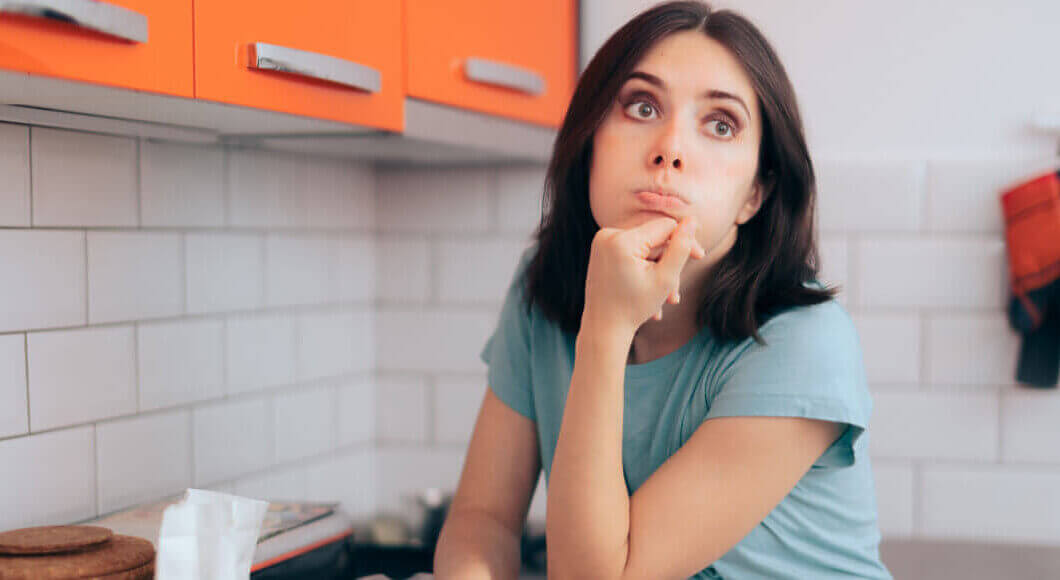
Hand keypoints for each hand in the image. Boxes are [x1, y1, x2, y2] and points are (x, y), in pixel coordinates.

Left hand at [582, 216, 705, 336]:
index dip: (684, 240)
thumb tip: (692, 220)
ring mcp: (601, 241)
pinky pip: (631, 250)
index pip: (665, 226)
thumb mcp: (665, 278)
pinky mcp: (601, 248)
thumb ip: (681, 247)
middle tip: (677, 290)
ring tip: (667, 299)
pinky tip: (650, 292)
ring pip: (644, 246)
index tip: (699, 256)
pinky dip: (643, 267)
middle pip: (653, 237)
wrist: (603, 328)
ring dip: (658, 268)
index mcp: (621, 241)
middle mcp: (607, 235)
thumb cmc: (635, 307)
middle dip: (669, 261)